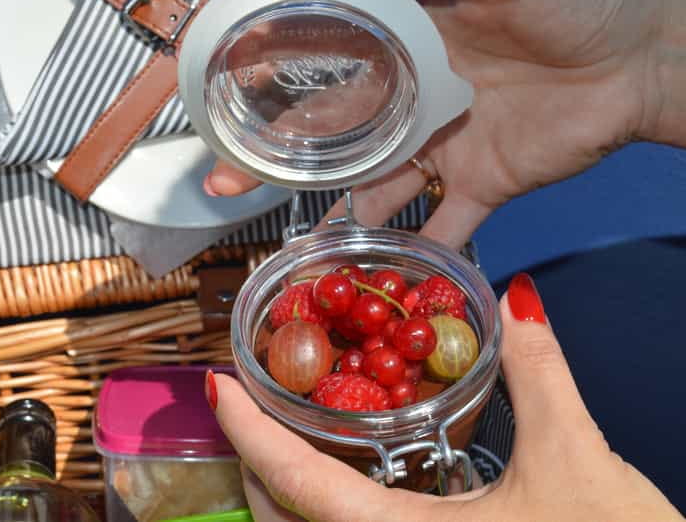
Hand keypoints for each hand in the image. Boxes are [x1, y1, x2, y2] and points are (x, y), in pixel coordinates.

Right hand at [203, 0, 685, 248]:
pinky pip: (448, 230)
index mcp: (403, 54)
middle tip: (227, 193)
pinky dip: (427, 259)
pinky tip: (394, 288)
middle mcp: (412, 106)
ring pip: (380, 194)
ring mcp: (444, 149)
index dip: (273, 99)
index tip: (226, 119)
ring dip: (345, 223)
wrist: (637, 52)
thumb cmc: (569, 0)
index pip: (322, 79)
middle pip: (335, 144)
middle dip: (283, 169)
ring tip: (303, 251)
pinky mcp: (483, 183)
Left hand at [207, 274, 682, 520]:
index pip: (298, 483)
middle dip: (257, 459)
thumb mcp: (578, 461)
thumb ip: (540, 371)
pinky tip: (350, 473)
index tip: (218, 387)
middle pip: (285, 518)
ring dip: (286, 487)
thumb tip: (519, 298)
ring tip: (288, 428)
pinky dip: (326, 506)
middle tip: (252, 400)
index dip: (248, 431)